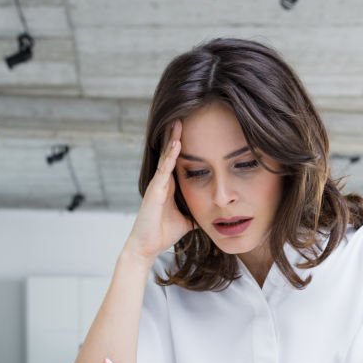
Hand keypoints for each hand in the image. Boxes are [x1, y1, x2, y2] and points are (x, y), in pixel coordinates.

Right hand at [124, 120, 193, 261]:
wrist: (147, 247)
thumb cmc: (164, 233)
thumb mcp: (188, 220)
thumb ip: (198, 211)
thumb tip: (215, 211)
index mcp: (170, 186)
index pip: (178, 161)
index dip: (183, 146)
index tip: (193, 130)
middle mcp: (162, 182)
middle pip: (170, 154)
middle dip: (176, 136)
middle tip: (184, 115)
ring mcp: (156, 185)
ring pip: (166, 158)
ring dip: (172, 140)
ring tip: (178, 122)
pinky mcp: (154, 191)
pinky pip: (163, 170)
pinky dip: (170, 157)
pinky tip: (176, 144)